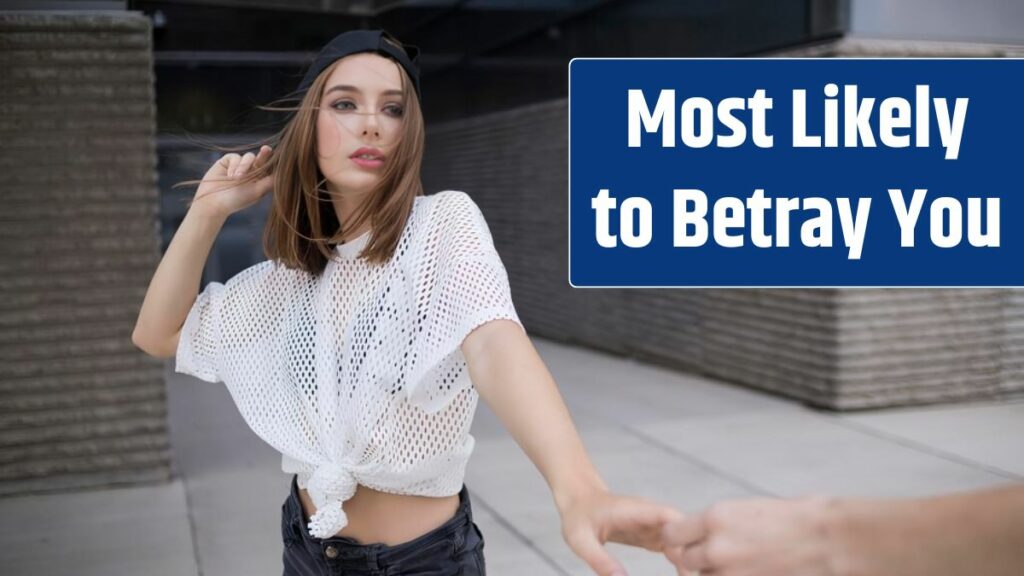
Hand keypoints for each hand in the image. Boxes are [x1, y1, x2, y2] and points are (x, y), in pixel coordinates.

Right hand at [192, 145, 273, 218]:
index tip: (281, 158)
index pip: (271, 168)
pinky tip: (229, 177)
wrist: (213, 202)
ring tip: (236, 179)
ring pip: (249, 157)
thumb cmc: (237, 200)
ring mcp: (240, 166)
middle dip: (264, 154)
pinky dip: (234, 166)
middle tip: (266, 149)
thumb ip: (270, 181)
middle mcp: (252, 171)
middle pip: (262, 159)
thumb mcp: (257, 191)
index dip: (275, 162)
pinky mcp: (228, 161)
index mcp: (261, 179)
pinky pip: (235, 157)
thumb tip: (285, 173)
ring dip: (243, 167)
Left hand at [559, 487, 684, 575]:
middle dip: (695, 551)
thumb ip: (600, 560)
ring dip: (692, 559)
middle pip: (684, 530)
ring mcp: (654, 526)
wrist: (578, 501)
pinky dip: (683, 562)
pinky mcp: (652, 536)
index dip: (684, 535)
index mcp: (636, 510)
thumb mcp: (581, 540)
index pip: (669, 517)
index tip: (691, 561)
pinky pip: (675, 548)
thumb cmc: (578, 516)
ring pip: (683, 540)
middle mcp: (651, 515)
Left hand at [662, 497, 841, 575]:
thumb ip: (723, 523)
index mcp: (716, 518)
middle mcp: (717, 548)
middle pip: (686, 560)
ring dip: (717, 572)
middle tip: (718, 555)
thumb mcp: (753, 508)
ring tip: (744, 563)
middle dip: (698, 559)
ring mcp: (732, 574)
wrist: (834, 541)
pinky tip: (754, 571)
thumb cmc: (802, 518)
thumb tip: (707, 531)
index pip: (672, 534)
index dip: (680, 538)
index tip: (690, 539)